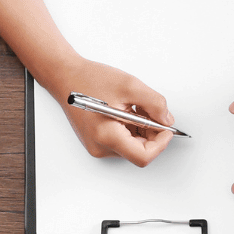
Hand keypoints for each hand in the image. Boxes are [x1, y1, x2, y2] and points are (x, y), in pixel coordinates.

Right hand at [45, 60, 176, 167]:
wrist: (66, 77)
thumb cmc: (89, 79)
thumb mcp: (130, 85)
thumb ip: (154, 103)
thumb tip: (167, 120)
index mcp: (107, 135)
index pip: (143, 156)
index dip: (160, 144)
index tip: (166, 130)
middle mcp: (101, 146)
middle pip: (138, 152)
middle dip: (152, 134)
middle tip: (153, 112)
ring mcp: (98, 146)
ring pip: (132, 147)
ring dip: (142, 130)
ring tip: (136, 108)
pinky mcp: (97, 142)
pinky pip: (123, 142)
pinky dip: (132, 129)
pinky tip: (127, 112)